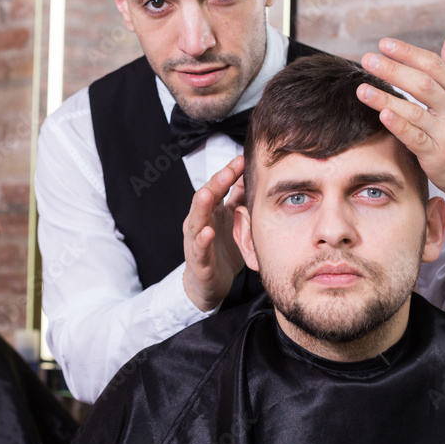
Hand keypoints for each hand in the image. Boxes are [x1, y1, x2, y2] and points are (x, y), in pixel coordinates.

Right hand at [182, 155, 246, 311]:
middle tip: (227, 171)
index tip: (241, 160)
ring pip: (196, 221)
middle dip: (215, 184)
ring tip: (207, 194)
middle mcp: (199, 223)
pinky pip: (199, 249)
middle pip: (204, 199)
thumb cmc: (220, 250)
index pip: (217, 187)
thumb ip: (237, 199)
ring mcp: (196, 241)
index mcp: (210, 212)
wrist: (209, 283)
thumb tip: (248, 175)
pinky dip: (202, 240)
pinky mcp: (198, 261)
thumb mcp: (233, 221)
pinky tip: (208, 232)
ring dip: (201, 207)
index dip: (227, 174)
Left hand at [357, 29, 444, 216]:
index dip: (409, 53)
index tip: (384, 43)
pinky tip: (382, 114)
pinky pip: (416, 138)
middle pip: (423, 84)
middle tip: (367, 59)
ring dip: (386, 98)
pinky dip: (399, 126)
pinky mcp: (438, 155)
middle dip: (394, 70)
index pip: (434, 66)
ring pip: (415, 112)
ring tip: (362, 89)